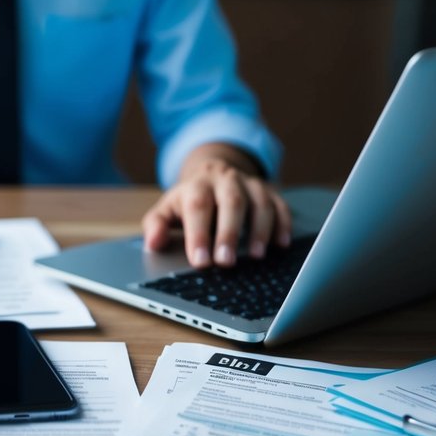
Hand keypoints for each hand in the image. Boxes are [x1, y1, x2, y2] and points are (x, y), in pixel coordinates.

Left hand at [142, 143, 290, 268]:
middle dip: (229, 233)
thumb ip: (156, 225)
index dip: (199, 234)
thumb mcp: (167, 209)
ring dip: (260, 230)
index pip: (198, 207)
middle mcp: (226, 180)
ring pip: (260, 202)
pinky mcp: (270, 192)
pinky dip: (283, 225)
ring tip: (256, 256)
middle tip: (226, 262)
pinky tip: (281, 245)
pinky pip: (280, 206)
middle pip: (231, 202)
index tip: (200, 261)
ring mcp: (250, 184)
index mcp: (198, 185)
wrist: (213, 173)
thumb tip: (152, 244)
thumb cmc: (189, 200)